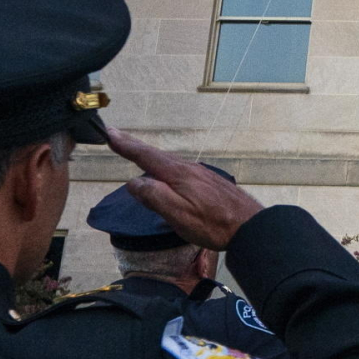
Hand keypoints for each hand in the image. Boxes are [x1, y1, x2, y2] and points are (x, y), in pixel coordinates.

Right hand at [107, 133, 264, 249]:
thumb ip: (154, 196)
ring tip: (135, 152)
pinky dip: (164, 167)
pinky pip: (179, 169)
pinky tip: (165, 174)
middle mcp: (188, 168)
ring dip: (149, 156)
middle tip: (116, 136)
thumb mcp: (177, 213)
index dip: (125, 145)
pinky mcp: (208, 182)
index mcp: (177, 174)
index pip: (145, 155)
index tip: (109, 133)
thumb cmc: (213, 224)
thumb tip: (133, 182)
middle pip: (156, 155)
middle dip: (134, 146)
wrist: (250, 226)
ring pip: (168, 162)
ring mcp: (199, 174)